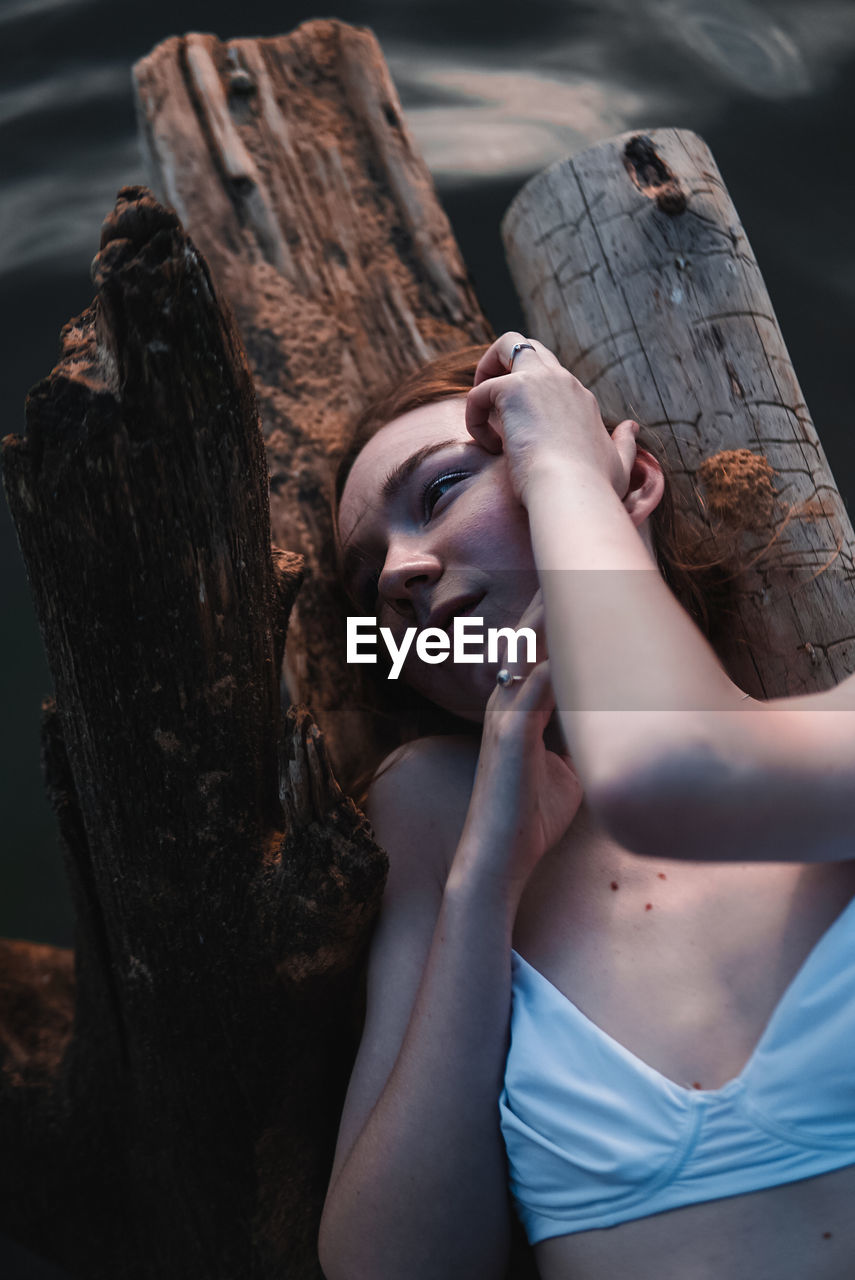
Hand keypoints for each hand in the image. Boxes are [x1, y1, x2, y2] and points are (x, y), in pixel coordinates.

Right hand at [456, 591, 582, 898]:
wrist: (497, 860)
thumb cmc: (530, 817)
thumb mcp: (566, 770)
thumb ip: (580, 741)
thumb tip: (610, 732)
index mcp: (522, 703)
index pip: (546, 642)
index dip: (567, 607)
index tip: (591, 573)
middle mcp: (509, 699)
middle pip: (535, 632)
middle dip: (560, 593)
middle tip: (587, 554)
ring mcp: (506, 716)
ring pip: (529, 650)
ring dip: (553, 615)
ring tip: (578, 575)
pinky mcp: (509, 739)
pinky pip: (531, 691)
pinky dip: (550, 664)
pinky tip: (571, 639)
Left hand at [465, 332, 638, 507]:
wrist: (573, 494)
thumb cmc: (594, 490)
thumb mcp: (619, 466)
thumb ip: (625, 445)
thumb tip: (632, 428)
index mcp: (581, 399)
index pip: (551, 378)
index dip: (529, 402)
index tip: (522, 437)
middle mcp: (563, 382)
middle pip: (530, 347)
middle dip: (504, 367)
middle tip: (493, 408)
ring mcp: (539, 381)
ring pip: (507, 345)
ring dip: (486, 374)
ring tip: (481, 417)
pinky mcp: (513, 390)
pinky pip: (479, 391)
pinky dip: (473, 416)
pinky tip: (487, 446)